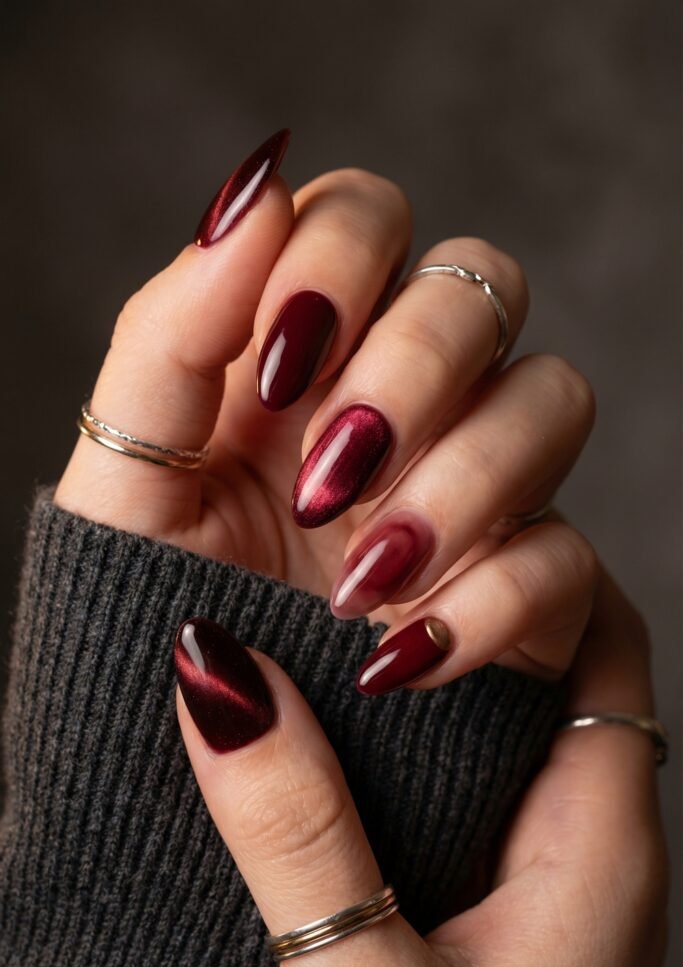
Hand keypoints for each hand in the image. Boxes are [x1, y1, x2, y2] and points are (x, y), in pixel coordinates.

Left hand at [56, 130, 597, 689]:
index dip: (340, 261)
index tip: (279, 367)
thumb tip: (254, 196)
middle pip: (483, 281)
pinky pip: (565, 554)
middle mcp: (402, 398)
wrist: (193, 747)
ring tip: (359, 580)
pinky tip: (395, 654)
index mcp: (305, 352)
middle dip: (413, 368)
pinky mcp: (521, 585)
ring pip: (554, 395)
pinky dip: (488, 601)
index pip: (367, 216)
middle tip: (325, 475)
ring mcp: (472, 484)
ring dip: (462, 481)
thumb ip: (171, 327)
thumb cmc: (146, 601)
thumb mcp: (127, 469)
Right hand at [174, 568, 667, 966]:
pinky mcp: (502, 917)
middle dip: (470, 583)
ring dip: (438, 658)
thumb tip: (219, 673)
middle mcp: (592, 845)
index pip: (597, 628)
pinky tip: (334, 734)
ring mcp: (550, 881)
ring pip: (511, 714)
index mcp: (599, 841)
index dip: (522, 550)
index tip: (419, 528)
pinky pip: (475, 781)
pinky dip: (415, 734)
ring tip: (336, 615)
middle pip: (558, 650)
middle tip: (363, 552)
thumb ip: (297, 832)